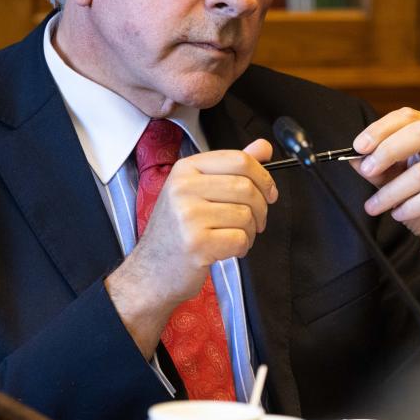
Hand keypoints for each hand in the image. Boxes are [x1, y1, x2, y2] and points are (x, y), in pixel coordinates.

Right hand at [106, 138, 276, 356]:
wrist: (151, 273)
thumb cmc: (177, 232)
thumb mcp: (198, 191)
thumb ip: (231, 167)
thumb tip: (264, 147)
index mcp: (185, 169)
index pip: (239, 159)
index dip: (263, 176)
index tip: (269, 192)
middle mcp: (183, 188)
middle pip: (246, 187)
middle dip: (261, 208)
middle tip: (255, 221)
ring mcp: (187, 216)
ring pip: (246, 214)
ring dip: (250, 231)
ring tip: (233, 237)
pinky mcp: (196, 243)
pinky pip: (240, 238)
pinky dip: (242, 247)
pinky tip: (227, 250)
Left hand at [352, 108, 419, 275]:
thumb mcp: (400, 187)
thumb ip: (381, 170)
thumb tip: (353, 158)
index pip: (410, 117)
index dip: (381, 129)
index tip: (358, 147)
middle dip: (387, 151)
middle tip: (366, 170)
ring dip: (391, 191)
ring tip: (376, 205)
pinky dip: (410, 207)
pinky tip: (400, 214)